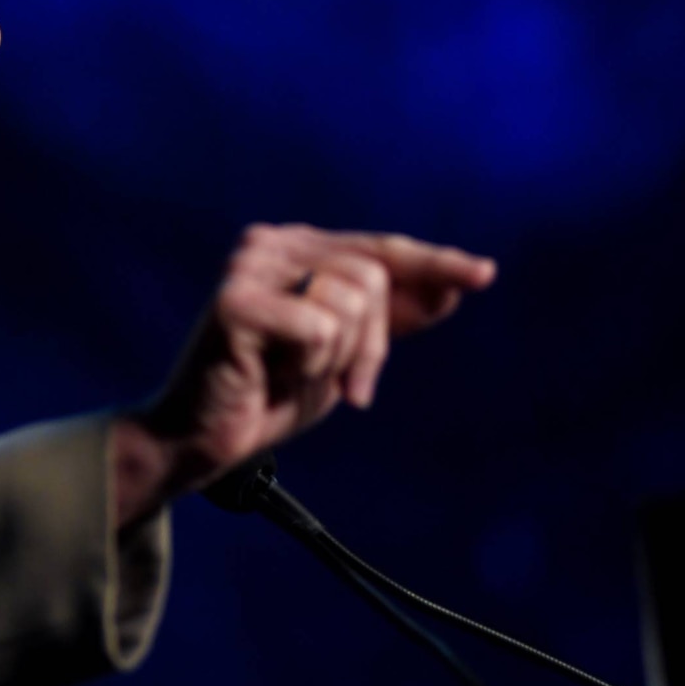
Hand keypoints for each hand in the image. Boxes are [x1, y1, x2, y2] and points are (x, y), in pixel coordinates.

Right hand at [112, 223, 495, 523]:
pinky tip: (272, 375)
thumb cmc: (269, 394)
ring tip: (295, 376)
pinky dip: (309, 365)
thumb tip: (456, 284)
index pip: (381, 249)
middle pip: (374, 278)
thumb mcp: (344, 355)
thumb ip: (389, 318)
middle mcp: (270, 244)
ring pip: (350, 302)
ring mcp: (248, 267)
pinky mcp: (235, 301)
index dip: (435, 262)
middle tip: (347, 389)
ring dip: (337, 358)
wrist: (201, 441)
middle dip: (373, 345)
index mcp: (297, 247)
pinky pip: (318, 328)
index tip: (484, 274)